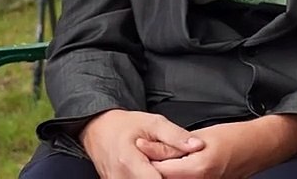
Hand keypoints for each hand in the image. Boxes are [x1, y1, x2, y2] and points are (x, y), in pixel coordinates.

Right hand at [81, 109, 204, 178]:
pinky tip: (152, 171)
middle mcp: (119, 178)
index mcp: (129, 162)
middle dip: (166, 177)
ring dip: (156, 177)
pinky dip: (145, 178)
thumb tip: (197, 146)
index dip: (173, 176)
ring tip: (160, 168)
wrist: (98, 129)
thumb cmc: (125, 125)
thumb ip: (175, 136)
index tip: (182, 169)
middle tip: (170, 165)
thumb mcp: (153, 123)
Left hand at [150, 122, 255, 178]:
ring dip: (166, 170)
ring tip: (164, 157)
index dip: (148, 158)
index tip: (140, 146)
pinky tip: (177, 164)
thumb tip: (146, 148)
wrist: (259, 147)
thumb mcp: (200, 137)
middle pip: (165, 178)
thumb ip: (172, 146)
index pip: (159, 170)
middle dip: (155, 167)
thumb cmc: (236, 137)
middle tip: (149, 153)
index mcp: (198, 168)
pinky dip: (178, 174)